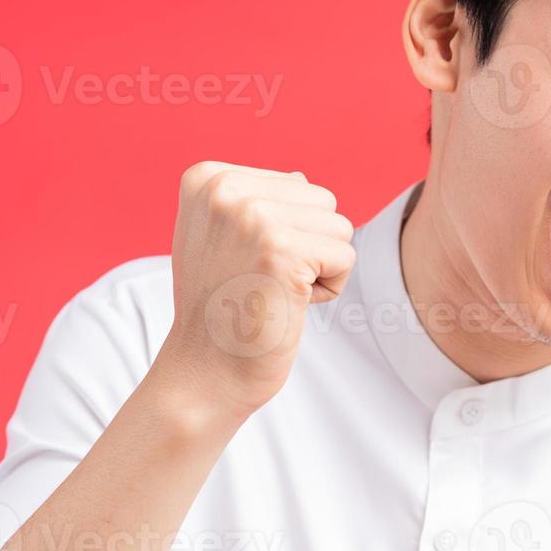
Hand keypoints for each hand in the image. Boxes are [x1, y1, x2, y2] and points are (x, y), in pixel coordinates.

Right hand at [155, 160, 354, 420]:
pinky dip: (328, 289)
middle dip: (308, 247)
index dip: (285, 233)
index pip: (295, 185)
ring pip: (339, 227)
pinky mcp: (281, 250)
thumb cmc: (220, 310)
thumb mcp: (220, 238)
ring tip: (274, 292)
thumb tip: (301, 177)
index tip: (243, 264)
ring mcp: (252, 216)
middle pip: (322, 201)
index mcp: (208, 178)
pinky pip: (345, 256)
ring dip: (319, 268)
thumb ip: (255, 201)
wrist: (204, 372)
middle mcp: (225, 188)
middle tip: (262, 282)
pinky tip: (287, 305)